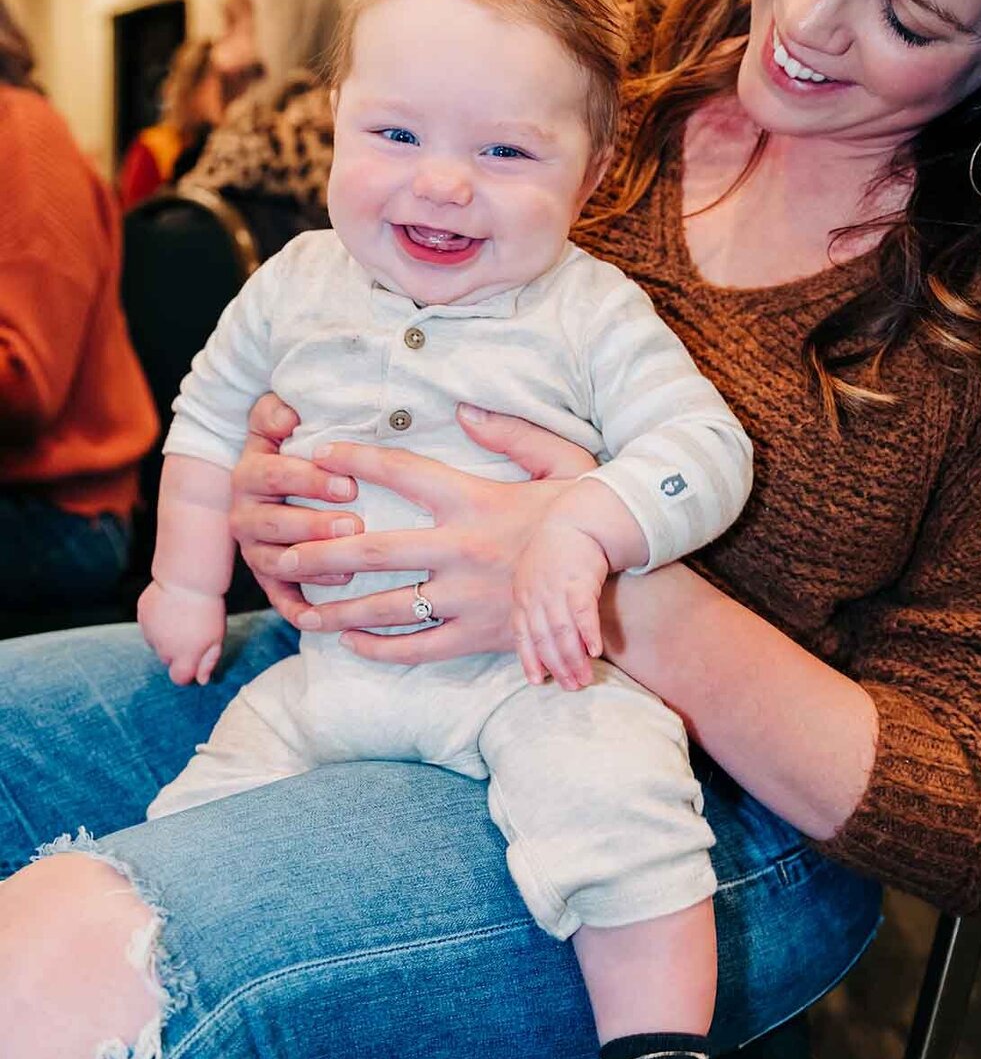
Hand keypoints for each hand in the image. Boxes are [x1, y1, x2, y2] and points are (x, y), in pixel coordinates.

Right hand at [138, 580, 225, 685]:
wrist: (188, 580)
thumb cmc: (208, 609)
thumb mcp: (216, 637)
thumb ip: (208, 661)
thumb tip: (201, 680)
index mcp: (183, 658)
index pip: (179, 679)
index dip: (188, 671)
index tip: (195, 659)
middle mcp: (163, 650)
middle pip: (168, 660)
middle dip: (177, 652)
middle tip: (192, 632)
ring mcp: (149, 633)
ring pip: (157, 642)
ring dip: (166, 636)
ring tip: (181, 617)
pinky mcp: (142, 616)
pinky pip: (149, 625)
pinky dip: (157, 621)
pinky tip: (169, 608)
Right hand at [230, 394, 363, 625]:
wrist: (278, 482)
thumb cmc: (294, 447)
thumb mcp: (278, 423)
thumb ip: (275, 413)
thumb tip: (287, 414)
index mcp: (250, 473)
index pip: (272, 475)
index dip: (308, 479)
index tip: (348, 484)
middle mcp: (245, 514)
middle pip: (272, 523)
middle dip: (314, 525)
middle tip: (355, 525)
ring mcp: (255, 550)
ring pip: (275, 562)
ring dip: (312, 566)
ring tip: (349, 568)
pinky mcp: (269, 579)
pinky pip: (280, 598)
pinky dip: (298, 609)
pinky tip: (324, 616)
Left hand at [273, 405, 598, 663]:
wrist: (621, 575)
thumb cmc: (588, 512)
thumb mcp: (559, 458)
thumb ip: (510, 433)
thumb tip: (465, 410)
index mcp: (476, 501)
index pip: (405, 472)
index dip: (359, 458)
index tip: (319, 453)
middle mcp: (463, 549)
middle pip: (374, 550)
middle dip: (321, 552)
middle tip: (280, 555)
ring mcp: (468, 597)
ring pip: (386, 606)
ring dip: (338, 608)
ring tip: (299, 609)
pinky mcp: (478, 636)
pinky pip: (417, 648)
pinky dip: (379, 649)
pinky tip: (350, 643)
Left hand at [512, 519, 607, 690]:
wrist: (576, 522)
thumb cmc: (556, 554)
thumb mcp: (534, 578)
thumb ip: (534, 607)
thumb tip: (542, 639)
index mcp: (523, 597)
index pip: (523, 635)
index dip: (530, 660)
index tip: (539, 682)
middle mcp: (536, 596)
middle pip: (544, 639)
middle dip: (557, 666)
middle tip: (571, 687)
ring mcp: (556, 589)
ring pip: (562, 632)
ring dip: (573, 658)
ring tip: (585, 678)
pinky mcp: (580, 581)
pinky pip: (582, 613)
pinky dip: (587, 634)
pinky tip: (595, 652)